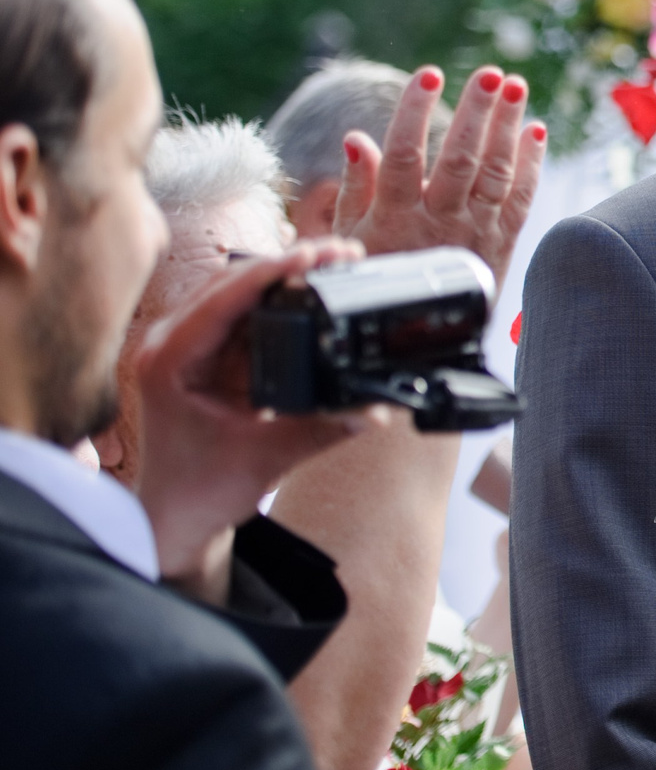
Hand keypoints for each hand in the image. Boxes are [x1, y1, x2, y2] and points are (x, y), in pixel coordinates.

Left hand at [133, 239, 389, 596]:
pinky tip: (316, 295)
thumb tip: (374, 410)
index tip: (315, 254)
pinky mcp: (211, 357)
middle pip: (232, 282)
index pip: (222, 297)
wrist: (177, 517)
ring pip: (241, 293)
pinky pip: (249, 317)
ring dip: (287, 280)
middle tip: (340, 252)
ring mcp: (189, 347)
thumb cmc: (199, 491)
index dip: (271, 271)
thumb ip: (321, 430)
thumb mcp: (265, 458)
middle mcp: (171, 344)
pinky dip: (283, 305)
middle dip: (287, 265)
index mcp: (168, 361)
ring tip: (336, 265)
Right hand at [334, 65, 544, 285]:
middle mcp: (440, 222)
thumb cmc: (378, 277)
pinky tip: (535, 131)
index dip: (415, 112)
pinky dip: (532, 163)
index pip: (403, 155)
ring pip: (496, 173)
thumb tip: (356, 139)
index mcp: (396, 218)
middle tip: (490, 74)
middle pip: (461, 159)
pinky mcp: (503, 241)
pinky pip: (522, 198)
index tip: (427, 75)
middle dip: (477, 112)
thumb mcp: (351, 239)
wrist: (423, 336)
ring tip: (514, 86)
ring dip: (508, 127)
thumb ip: (355, 188)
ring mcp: (476, 231)